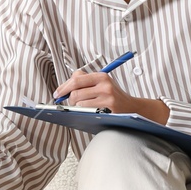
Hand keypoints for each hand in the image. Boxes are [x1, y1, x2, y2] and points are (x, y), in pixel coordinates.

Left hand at [52, 68, 168, 123]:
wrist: (132, 108)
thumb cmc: (113, 97)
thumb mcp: (102, 83)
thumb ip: (85, 80)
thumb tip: (65, 85)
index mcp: (101, 76)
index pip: (76, 79)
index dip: (63, 87)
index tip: (57, 93)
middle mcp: (105, 85)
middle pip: (75, 92)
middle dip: (69, 99)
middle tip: (71, 102)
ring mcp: (107, 98)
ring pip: (78, 103)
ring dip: (77, 107)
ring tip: (83, 107)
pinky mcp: (108, 109)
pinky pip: (86, 111)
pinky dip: (83, 112)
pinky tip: (89, 112)